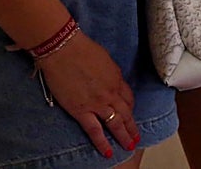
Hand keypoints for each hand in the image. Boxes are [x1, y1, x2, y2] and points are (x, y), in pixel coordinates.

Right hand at [35, 32, 139, 157]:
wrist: (64, 49)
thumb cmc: (81, 48)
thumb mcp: (103, 59)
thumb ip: (109, 73)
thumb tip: (108, 80)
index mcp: (116, 78)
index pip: (128, 98)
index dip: (130, 108)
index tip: (130, 114)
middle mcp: (111, 93)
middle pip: (126, 113)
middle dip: (132, 126)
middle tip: (136, 137)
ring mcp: (97, 104)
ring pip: (115, 124)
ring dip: (124, 136)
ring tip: (129, 146)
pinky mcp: (81, 111)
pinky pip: (95, 131)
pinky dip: (102, 143)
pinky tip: (108, 151)